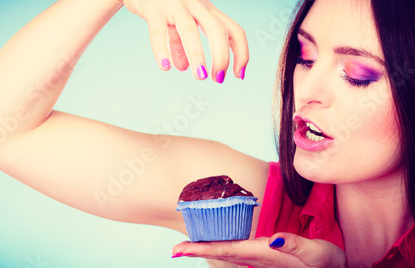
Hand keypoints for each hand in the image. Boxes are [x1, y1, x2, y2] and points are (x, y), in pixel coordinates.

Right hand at [112, 0, 248, 81]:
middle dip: (222, 56)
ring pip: (190, 30)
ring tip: (200, 76)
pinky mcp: (153, 8)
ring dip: (198, 55)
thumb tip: (184, 67)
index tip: (238, 75)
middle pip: (217, 30)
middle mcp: (195, 5)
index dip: (240, 53)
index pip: (233, 30)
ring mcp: (174, 5)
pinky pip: (159, 31)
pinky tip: (165, 66)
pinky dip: (162, 50)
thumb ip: (181, 43)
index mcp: (206, 9)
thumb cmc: (163, 1)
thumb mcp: (178, 20)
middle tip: (218, 79)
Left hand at [171, 233, 345, 267]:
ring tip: (187, 246)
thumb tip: (272, 239)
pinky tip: (213, 245)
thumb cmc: (328, 263)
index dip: (204, 249)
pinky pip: (238, 253)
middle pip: (223, 254)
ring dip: (207, 250)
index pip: (230, 251)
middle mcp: (259, 259)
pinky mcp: (265, 257)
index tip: (181, 248)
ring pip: (228, 254)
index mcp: (267, 256)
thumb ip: (295, 246)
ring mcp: (261, 260)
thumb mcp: (318, 254)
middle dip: (197, 251)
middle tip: (175, 248)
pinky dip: (222, 249)